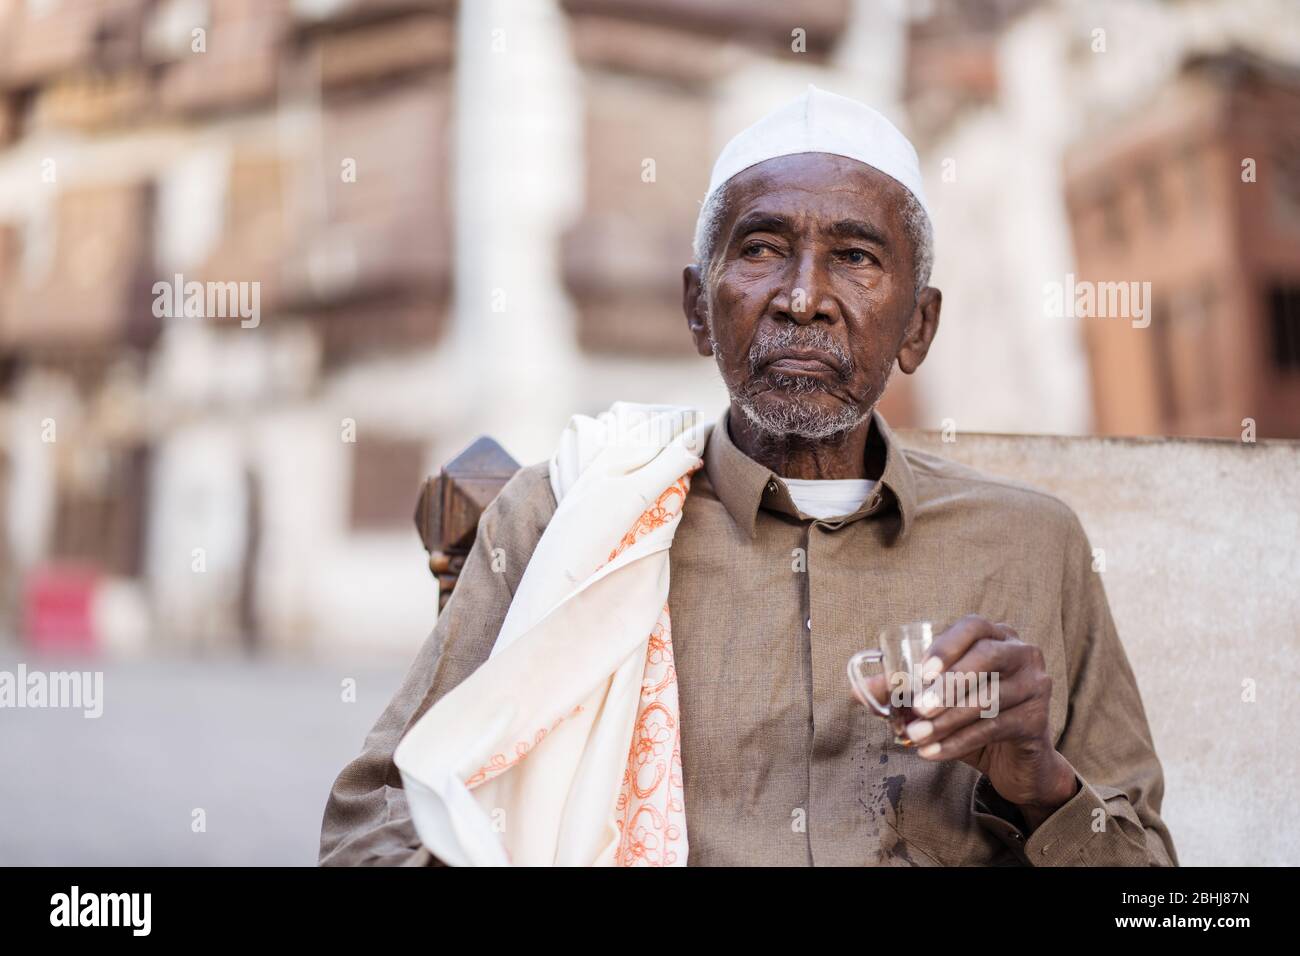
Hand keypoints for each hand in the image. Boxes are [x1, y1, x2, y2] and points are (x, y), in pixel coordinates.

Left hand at [861, 615, 1077, 826]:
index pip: (973, 627)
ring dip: (946, 720)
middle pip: (987, 657)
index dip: (947, 645)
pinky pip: (994, 728)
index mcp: (997, 637)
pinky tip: (932, 753)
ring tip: (915, 735)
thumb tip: (857, 690)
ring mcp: (1035, 685)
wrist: (1016, 761)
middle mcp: (1022, 653)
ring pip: (987, 698)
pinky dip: (958, 742)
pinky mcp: (1038, 720)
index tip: (921, 671)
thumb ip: (903, 691)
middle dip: (948, 684)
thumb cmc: (972, 719)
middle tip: (918, 707)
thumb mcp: (938, 702)